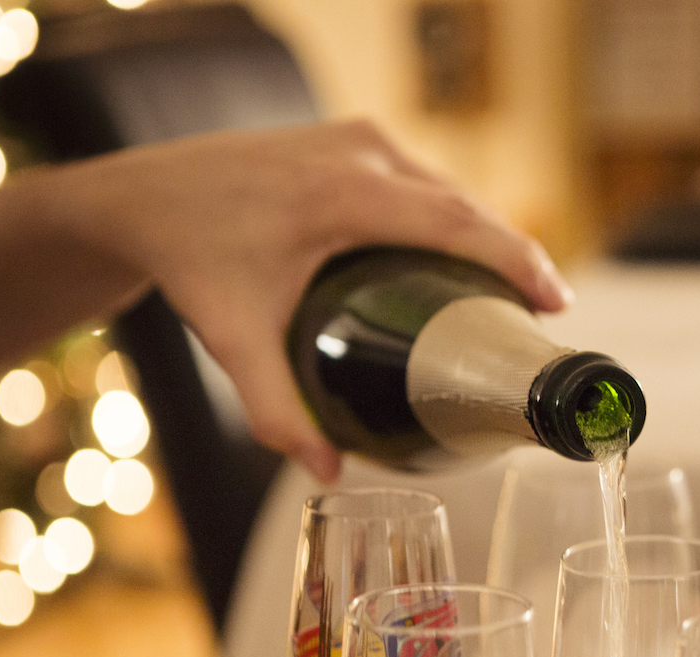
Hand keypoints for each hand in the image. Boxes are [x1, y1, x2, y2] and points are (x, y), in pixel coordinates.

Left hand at [57, 119, 573, 482]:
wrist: (144, 197)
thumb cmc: (191, 260)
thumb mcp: (233, 339)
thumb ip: (276, 410)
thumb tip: (328, 473)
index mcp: (340, 196)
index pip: (454, 224)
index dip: (516, 260)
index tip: (555, 302)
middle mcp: (359, 155)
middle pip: (463, 207)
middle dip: (511, 258)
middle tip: (540, 316)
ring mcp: (358, 139)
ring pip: (446, 190)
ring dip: (482, 238)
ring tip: (510, 295)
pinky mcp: (353, 139)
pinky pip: (422, 180)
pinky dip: (451, 218)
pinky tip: (462, 260)